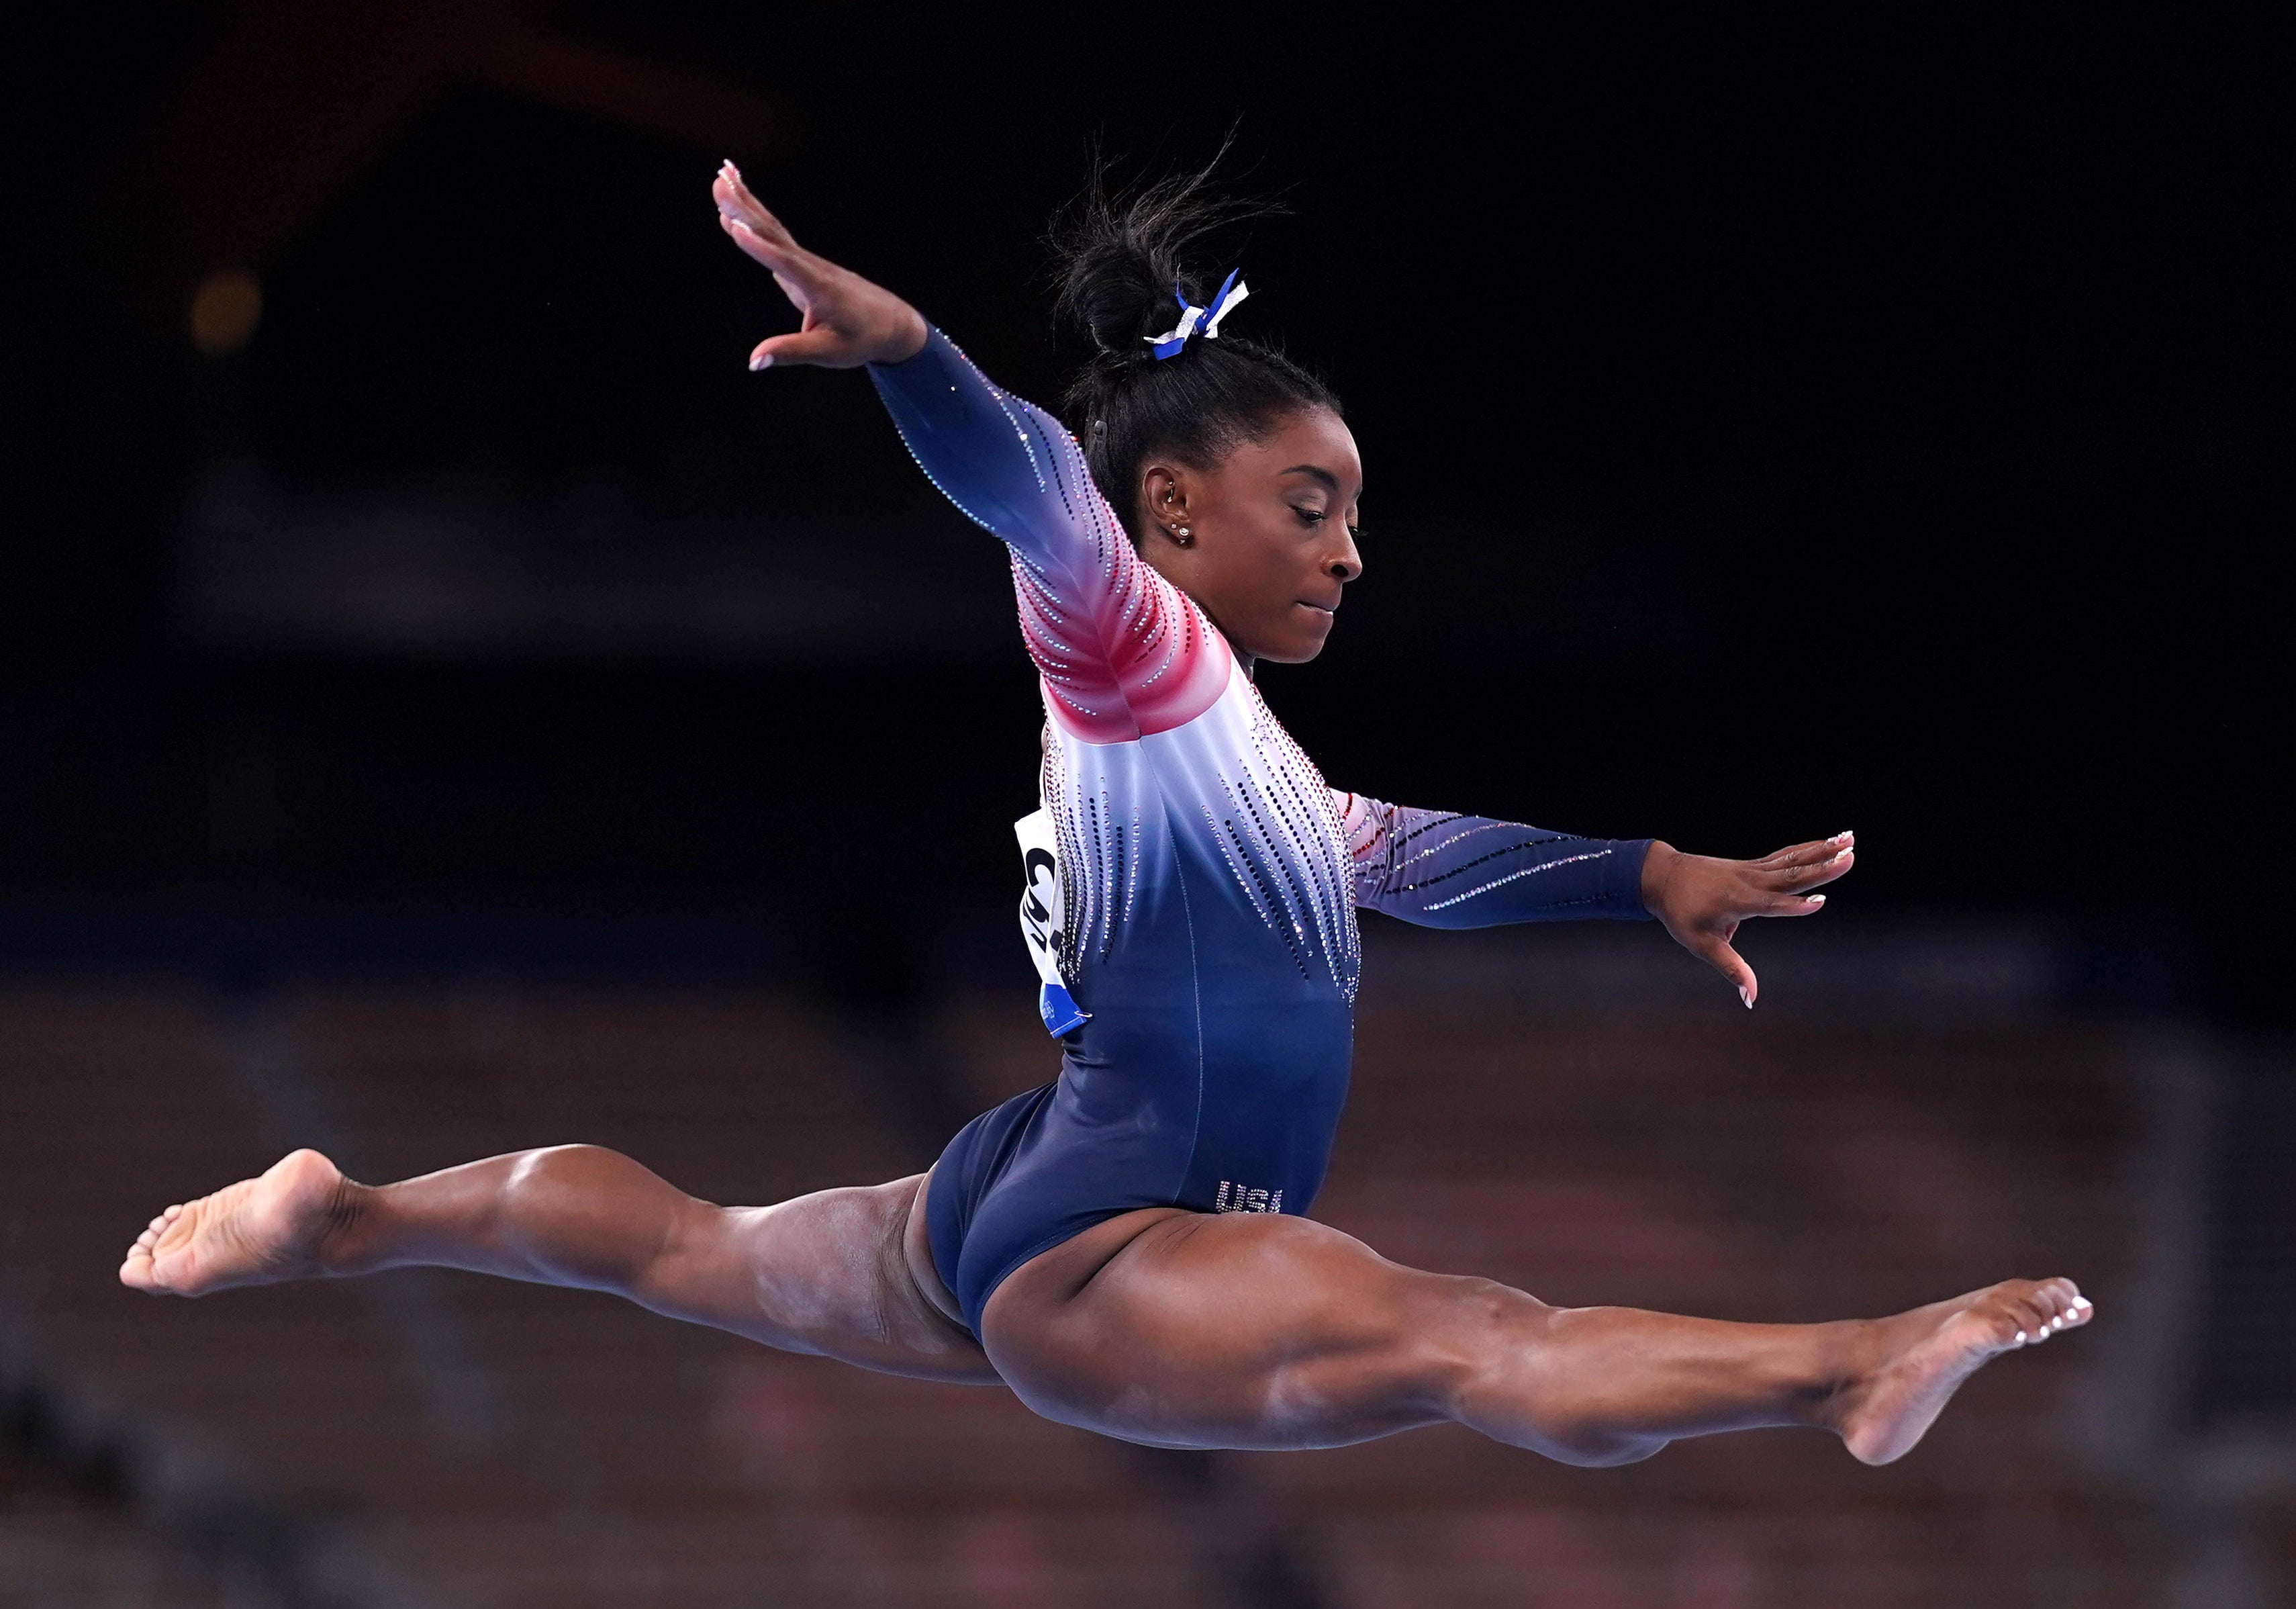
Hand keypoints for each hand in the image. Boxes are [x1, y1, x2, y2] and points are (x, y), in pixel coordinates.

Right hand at [712, 161, 928, 369]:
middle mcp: (811, 266)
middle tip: (719, 179)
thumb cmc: (862, 338)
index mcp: (818, 286)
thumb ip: (790, 352)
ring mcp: (806, 261)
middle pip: (773, 232)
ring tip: (721, 177)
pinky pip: (775, 237)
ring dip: (745, 202)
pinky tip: (733, 213)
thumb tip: (753, 361)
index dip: (759, 247)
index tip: (734, 226)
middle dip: (744, 206)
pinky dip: (754, 221)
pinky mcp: (802, 264)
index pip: (785, 263)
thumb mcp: (828, 352)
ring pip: (772, 228)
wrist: (891, 323)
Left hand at [1640, 831, 1854, 1007]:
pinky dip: (1808, 848)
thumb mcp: (1701, 945)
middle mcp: (1749, 882)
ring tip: (1850, 839)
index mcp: (1737, 901)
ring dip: (1822, 850)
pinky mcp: (1753, 866)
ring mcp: (1752, 870)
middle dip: (1822, 867)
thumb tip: (1751, 999)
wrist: (1663, 877)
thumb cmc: (1681, 914)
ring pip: (1792, 860)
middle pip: (1790, 875)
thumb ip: (1731, 969)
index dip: (1794, 906)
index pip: (1770, 905)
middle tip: (1850, 856)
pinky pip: (1785, 856)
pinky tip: (1829, 842)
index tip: (1821, 900)